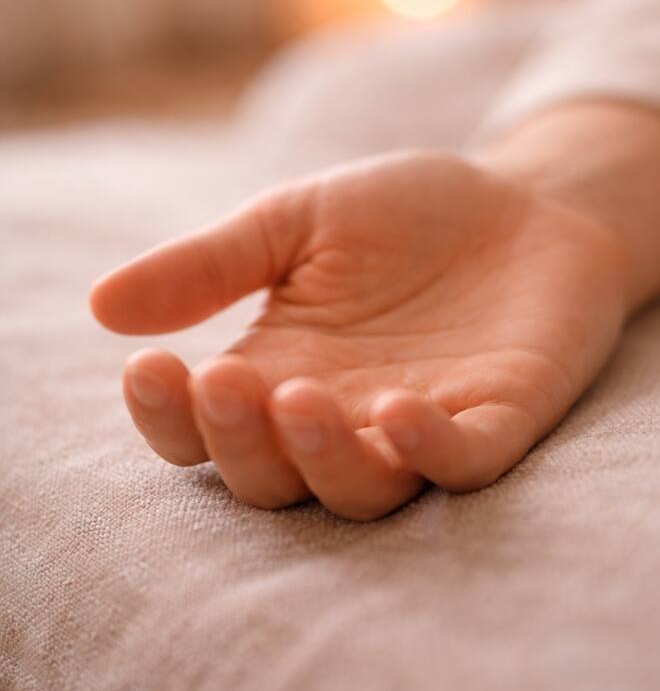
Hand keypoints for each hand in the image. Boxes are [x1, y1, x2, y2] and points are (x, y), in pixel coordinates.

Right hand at [90, 149, 627, 518]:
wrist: (527, 200)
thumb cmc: (406, 216)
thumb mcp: (297, 221)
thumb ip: (212, 263)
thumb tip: (102, 305)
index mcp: (278, 374)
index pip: (202, 429)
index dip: (167, 416)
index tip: (148, 367)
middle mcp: (341, 419)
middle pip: (270, 478)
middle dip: (237, 441)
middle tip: (225, 380)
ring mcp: (421, 428)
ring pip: (358, 490)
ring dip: (321, 456)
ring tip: (297, 398)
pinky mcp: (500, 421)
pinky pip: (462, 464)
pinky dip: (430, 452)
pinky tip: (399, 412)